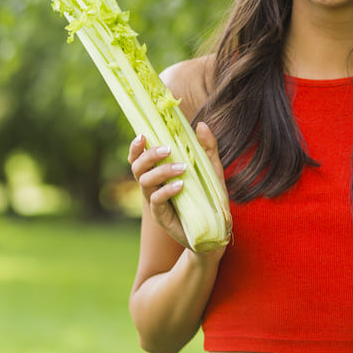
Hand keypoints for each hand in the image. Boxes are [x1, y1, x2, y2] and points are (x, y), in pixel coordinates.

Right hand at [127, 122, 227, 249]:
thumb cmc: (210, 197)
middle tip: (167, 149)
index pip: (139, 158)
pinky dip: (166, 191)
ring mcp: (156, 202)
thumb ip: (207, 147)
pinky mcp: (162, 217)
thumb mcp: (212, 169)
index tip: (142, 135)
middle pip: (137, 168)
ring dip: (161, 171)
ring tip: (181, 168)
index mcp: (159, 173)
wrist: (217, 228)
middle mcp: (153, 186)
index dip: (135, 147)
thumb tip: (201, 124)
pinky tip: (180, 185)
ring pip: (145, 183)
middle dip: (148, 156)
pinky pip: (157, 201)